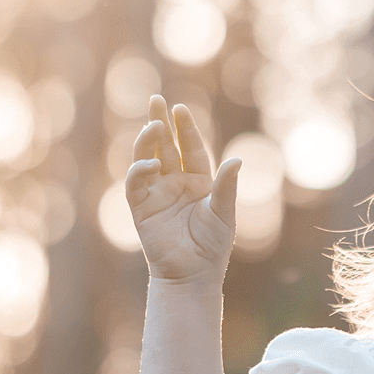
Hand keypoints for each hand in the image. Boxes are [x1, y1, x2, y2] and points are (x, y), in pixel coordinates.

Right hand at [124, 96, 238, 284]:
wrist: (192, 275)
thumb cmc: (212, 246)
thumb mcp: (223, 214)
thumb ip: (226, 187)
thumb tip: (237, 160)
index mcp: (197, 181)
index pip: (190, 148)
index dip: (186, 129)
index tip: (181, 109)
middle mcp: (174, 183)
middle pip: (164, 146)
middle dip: (159, 122)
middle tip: (155, 99)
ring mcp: (156, 194)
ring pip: (146, 159)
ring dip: (147, 141)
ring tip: (154, 124)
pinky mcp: (141, 208)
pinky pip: (136, 183)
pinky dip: (140, 170)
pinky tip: (152, 163)